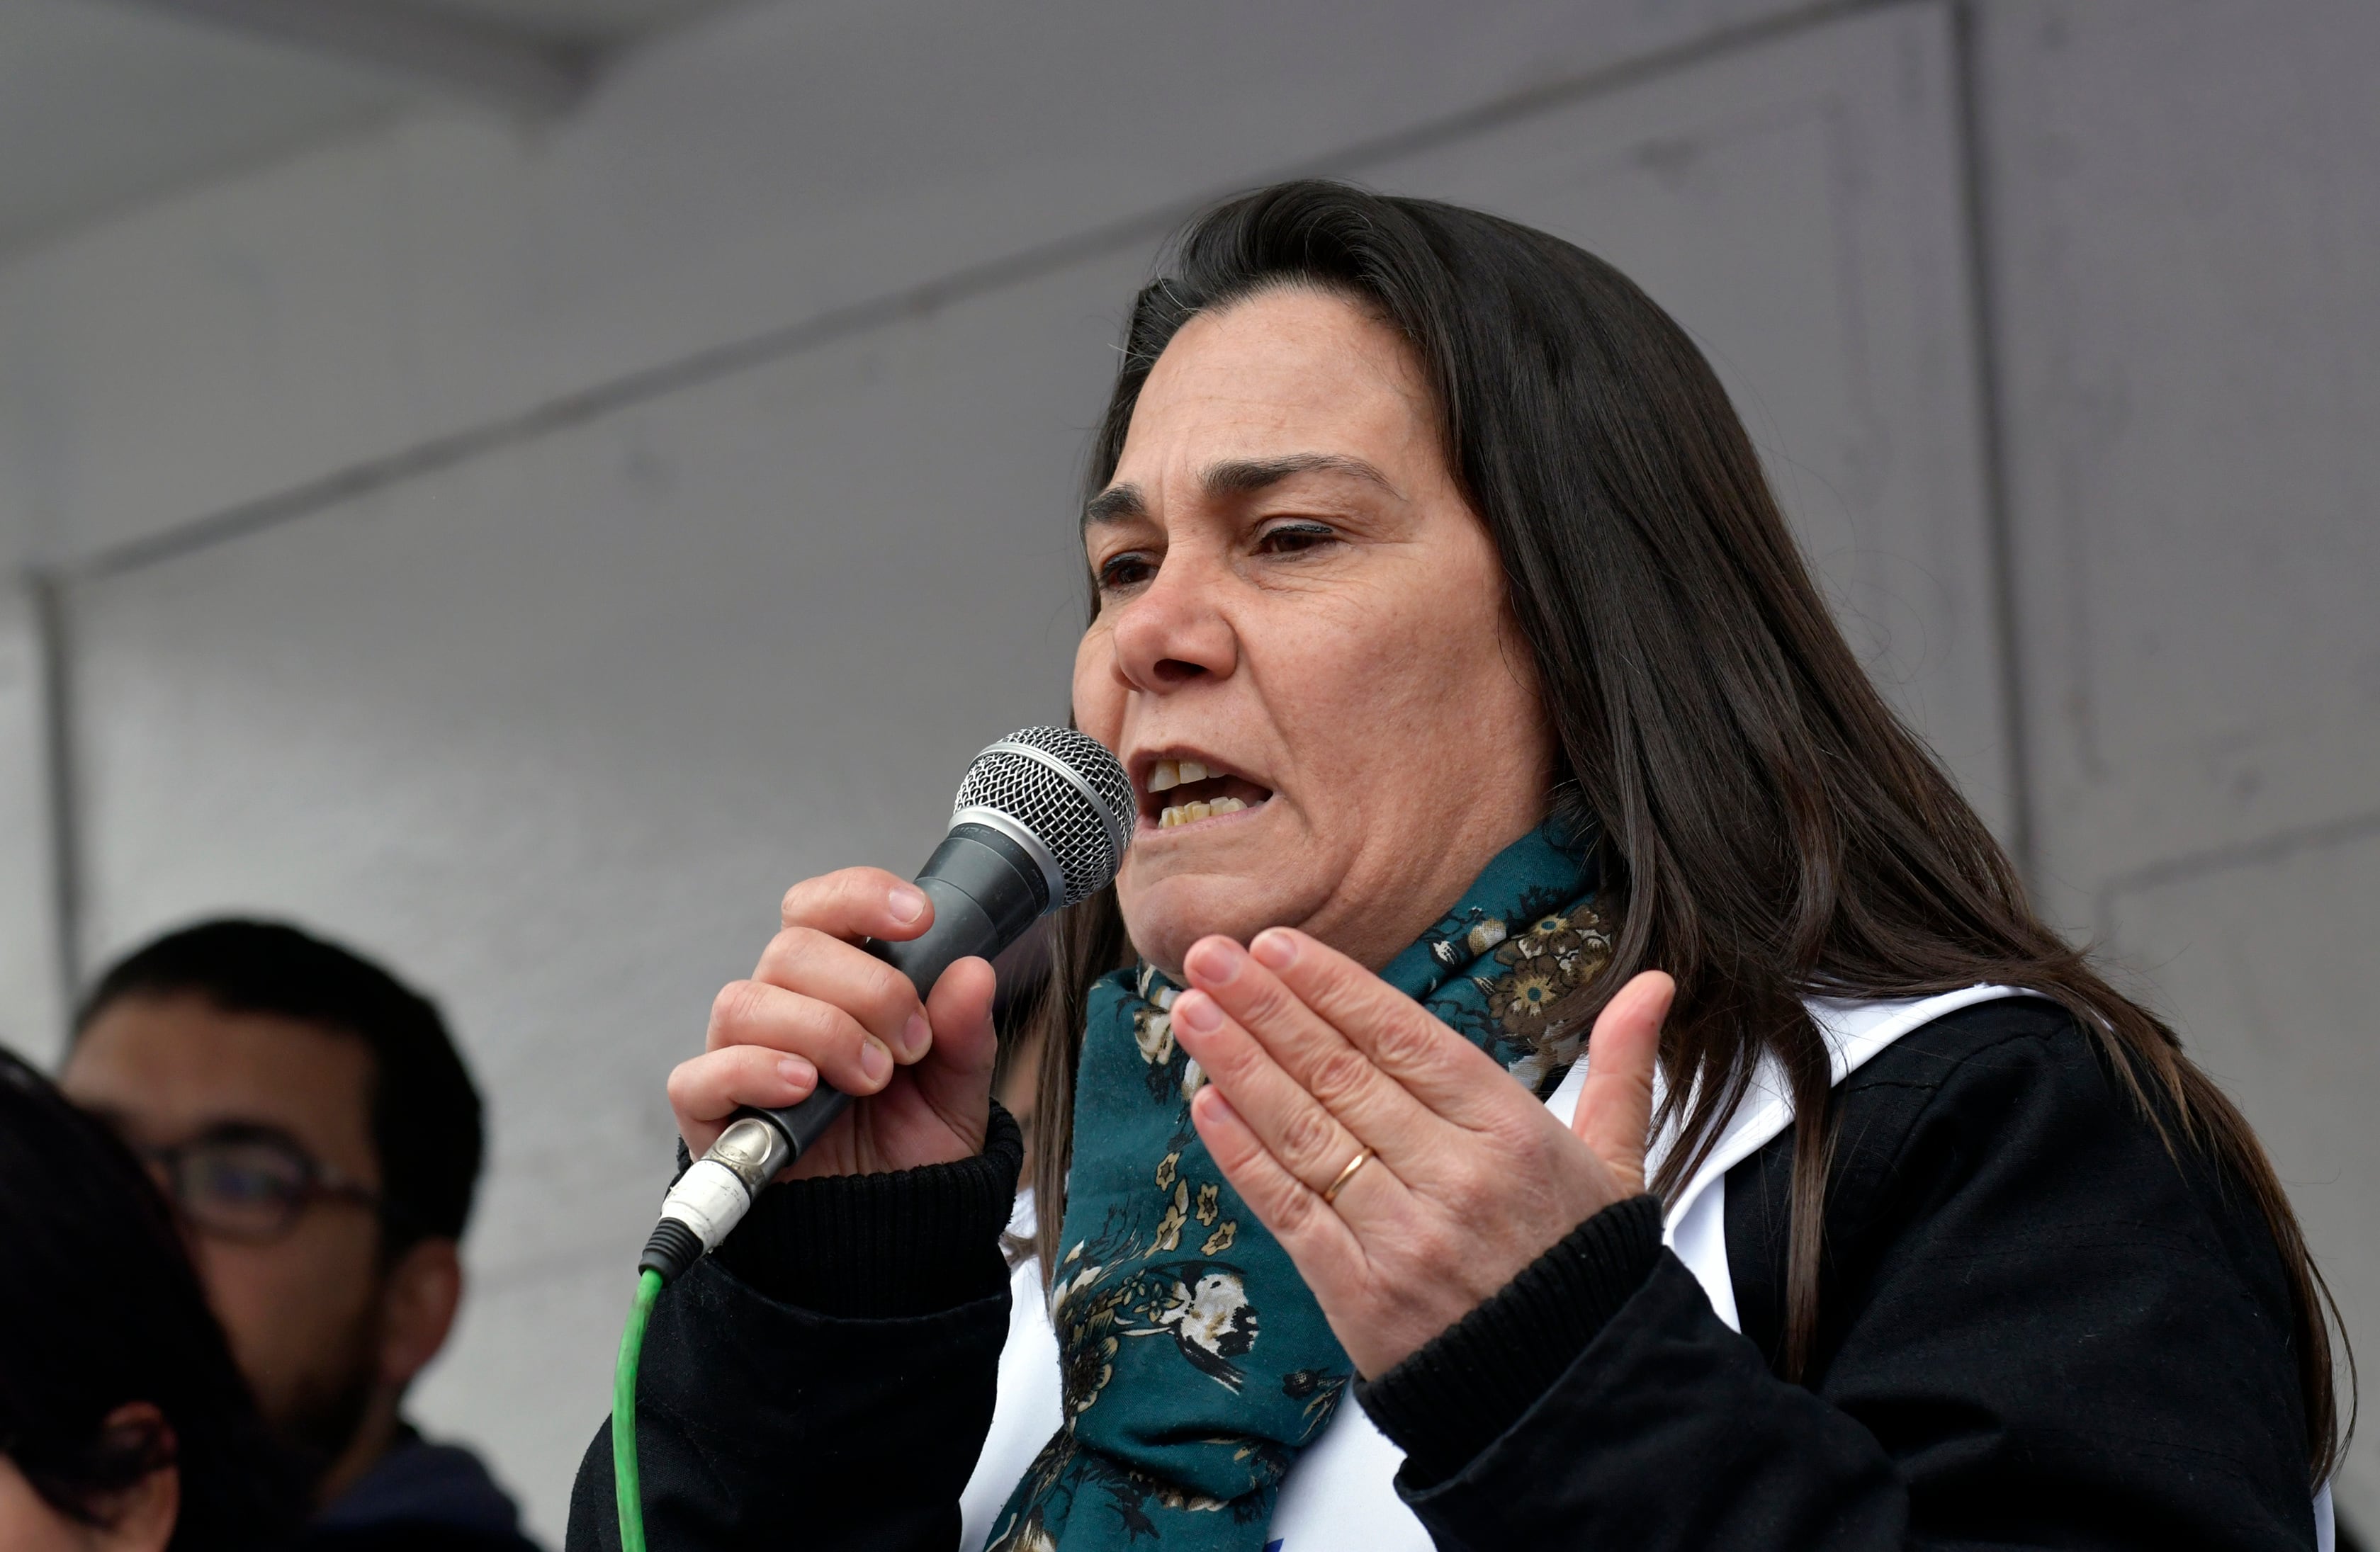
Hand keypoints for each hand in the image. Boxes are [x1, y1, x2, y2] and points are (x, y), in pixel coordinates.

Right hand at [666, 868, 996, 1178]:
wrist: (887, 1235)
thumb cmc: (911, 1147)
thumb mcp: (958, 1091)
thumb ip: (964, 1034)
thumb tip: (975, 971)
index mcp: (838, 982)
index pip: (821, 907)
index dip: (861, 896)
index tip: (919, 918)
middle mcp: (783, 1007)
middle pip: (791, 949)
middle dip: (867, 988)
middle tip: (911, 1044)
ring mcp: (741, 1056)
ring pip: (746, 1001)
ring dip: (821, 1030)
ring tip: (871, 1078)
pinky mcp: (710, 1113)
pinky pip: (701, 1074)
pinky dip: (755, 1071)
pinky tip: (804, 1088)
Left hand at [1172, 927, 1669, 1377]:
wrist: (1575, 1397)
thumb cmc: (1585, 1270)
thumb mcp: (1620, 1161)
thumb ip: (1618, 1066)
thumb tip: (1655, 984)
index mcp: (1513, 1132)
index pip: (1404, 1039)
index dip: (1334, 987)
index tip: (1276, 946)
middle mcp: (1453, 1177)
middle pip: (1341, 1075)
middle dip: (1266, 1007)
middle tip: (1210, 955)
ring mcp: (1401, 1237)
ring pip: (1304, 1133)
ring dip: (1239, 1066)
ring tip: (1193, 1011)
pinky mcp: (1359, 1293)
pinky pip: (1288, 1210)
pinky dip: (1242, 1155)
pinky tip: (1208, 1104)